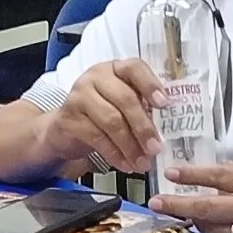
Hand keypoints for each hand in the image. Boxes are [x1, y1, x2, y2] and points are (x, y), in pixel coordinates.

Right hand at [44, 59, 167, 172]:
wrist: (65, 129)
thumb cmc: (101, 114)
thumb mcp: (122, 104)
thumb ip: (142, 107)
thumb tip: (168, 129)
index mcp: (114, 69)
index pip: (134, 68)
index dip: (150, 85)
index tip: (164, 104)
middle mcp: (95, 78)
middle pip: (125, 99)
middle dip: (143, 127)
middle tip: (156, 148)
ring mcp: (79, 97)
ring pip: (111, 121)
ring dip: (130, 146)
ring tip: (143, 163)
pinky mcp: (69, 119)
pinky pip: (97, 138)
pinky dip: (115, 154)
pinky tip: (126, 165)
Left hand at [151, 163, 232, 232]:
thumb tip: (217, 178)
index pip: (222, 177)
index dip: (193, 175)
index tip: (172, 173)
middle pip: (210, 208)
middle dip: (179, 204)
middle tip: (156, 202)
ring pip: (217, 229)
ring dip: (196, 220)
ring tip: (179, 212)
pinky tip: (209, 227)